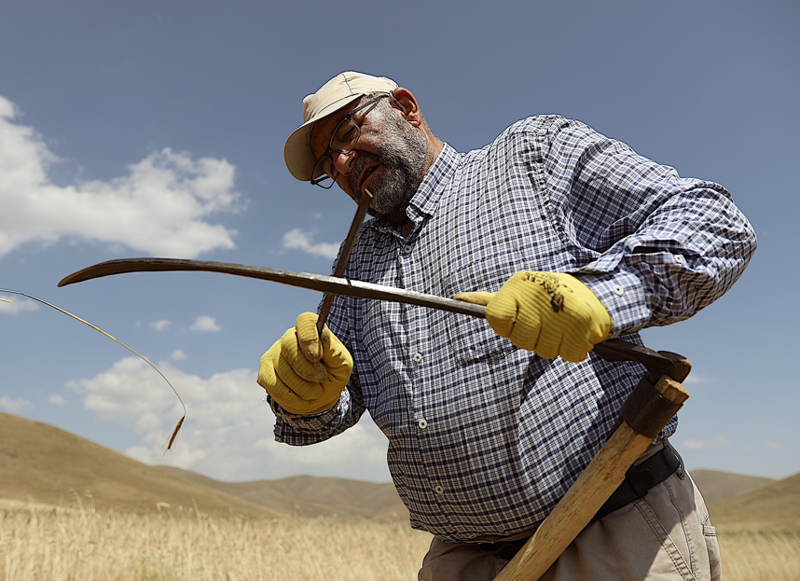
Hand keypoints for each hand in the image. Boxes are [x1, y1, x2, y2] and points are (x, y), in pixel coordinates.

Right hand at [257, 312, 352, 414]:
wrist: (320, 395)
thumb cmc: (333, 374)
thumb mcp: (342, 364)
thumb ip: (333, 350)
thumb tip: (322, 334)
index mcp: (310, 330)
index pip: (305, 321)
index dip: (309, 338)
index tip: (317, 357)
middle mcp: (289, 338)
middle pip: (289, 344)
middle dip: (307, 368)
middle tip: (320, 378)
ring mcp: (273, 354)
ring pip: (282, 369)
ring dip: (303, 387)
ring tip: (315, 391)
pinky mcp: (264, 373)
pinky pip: (273, 386)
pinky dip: (291, 398)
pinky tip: (302, 399)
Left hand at [455, 271, 610, 362]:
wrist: (594, 292)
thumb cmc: (546, 298)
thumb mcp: (517, 293)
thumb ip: (488, 300)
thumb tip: (456, 298)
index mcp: (519, 285)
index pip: (496, 318)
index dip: (507, 327)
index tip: (519, 319)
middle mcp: (539, 293)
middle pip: (521, 340)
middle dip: (534, 338)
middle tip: (545, 323)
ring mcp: (563, 308)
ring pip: (545, 350)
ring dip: (554, 345)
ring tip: (562, 326)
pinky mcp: (584, 323)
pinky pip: (569, 354)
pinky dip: (573, 350)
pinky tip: (576, 332)